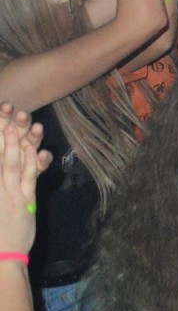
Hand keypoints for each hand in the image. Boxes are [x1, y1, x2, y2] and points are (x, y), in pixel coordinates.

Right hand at [0, 103, 49, 255]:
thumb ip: (1, 181)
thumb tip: (19, 159)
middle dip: (3, 129)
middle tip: (8, 107)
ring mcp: (8, 194)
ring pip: (13, 161)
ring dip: (19, 140)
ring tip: (22, 119)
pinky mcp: (24, 202)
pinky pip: (29, 179)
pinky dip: (35, 163)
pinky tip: (39, 148)